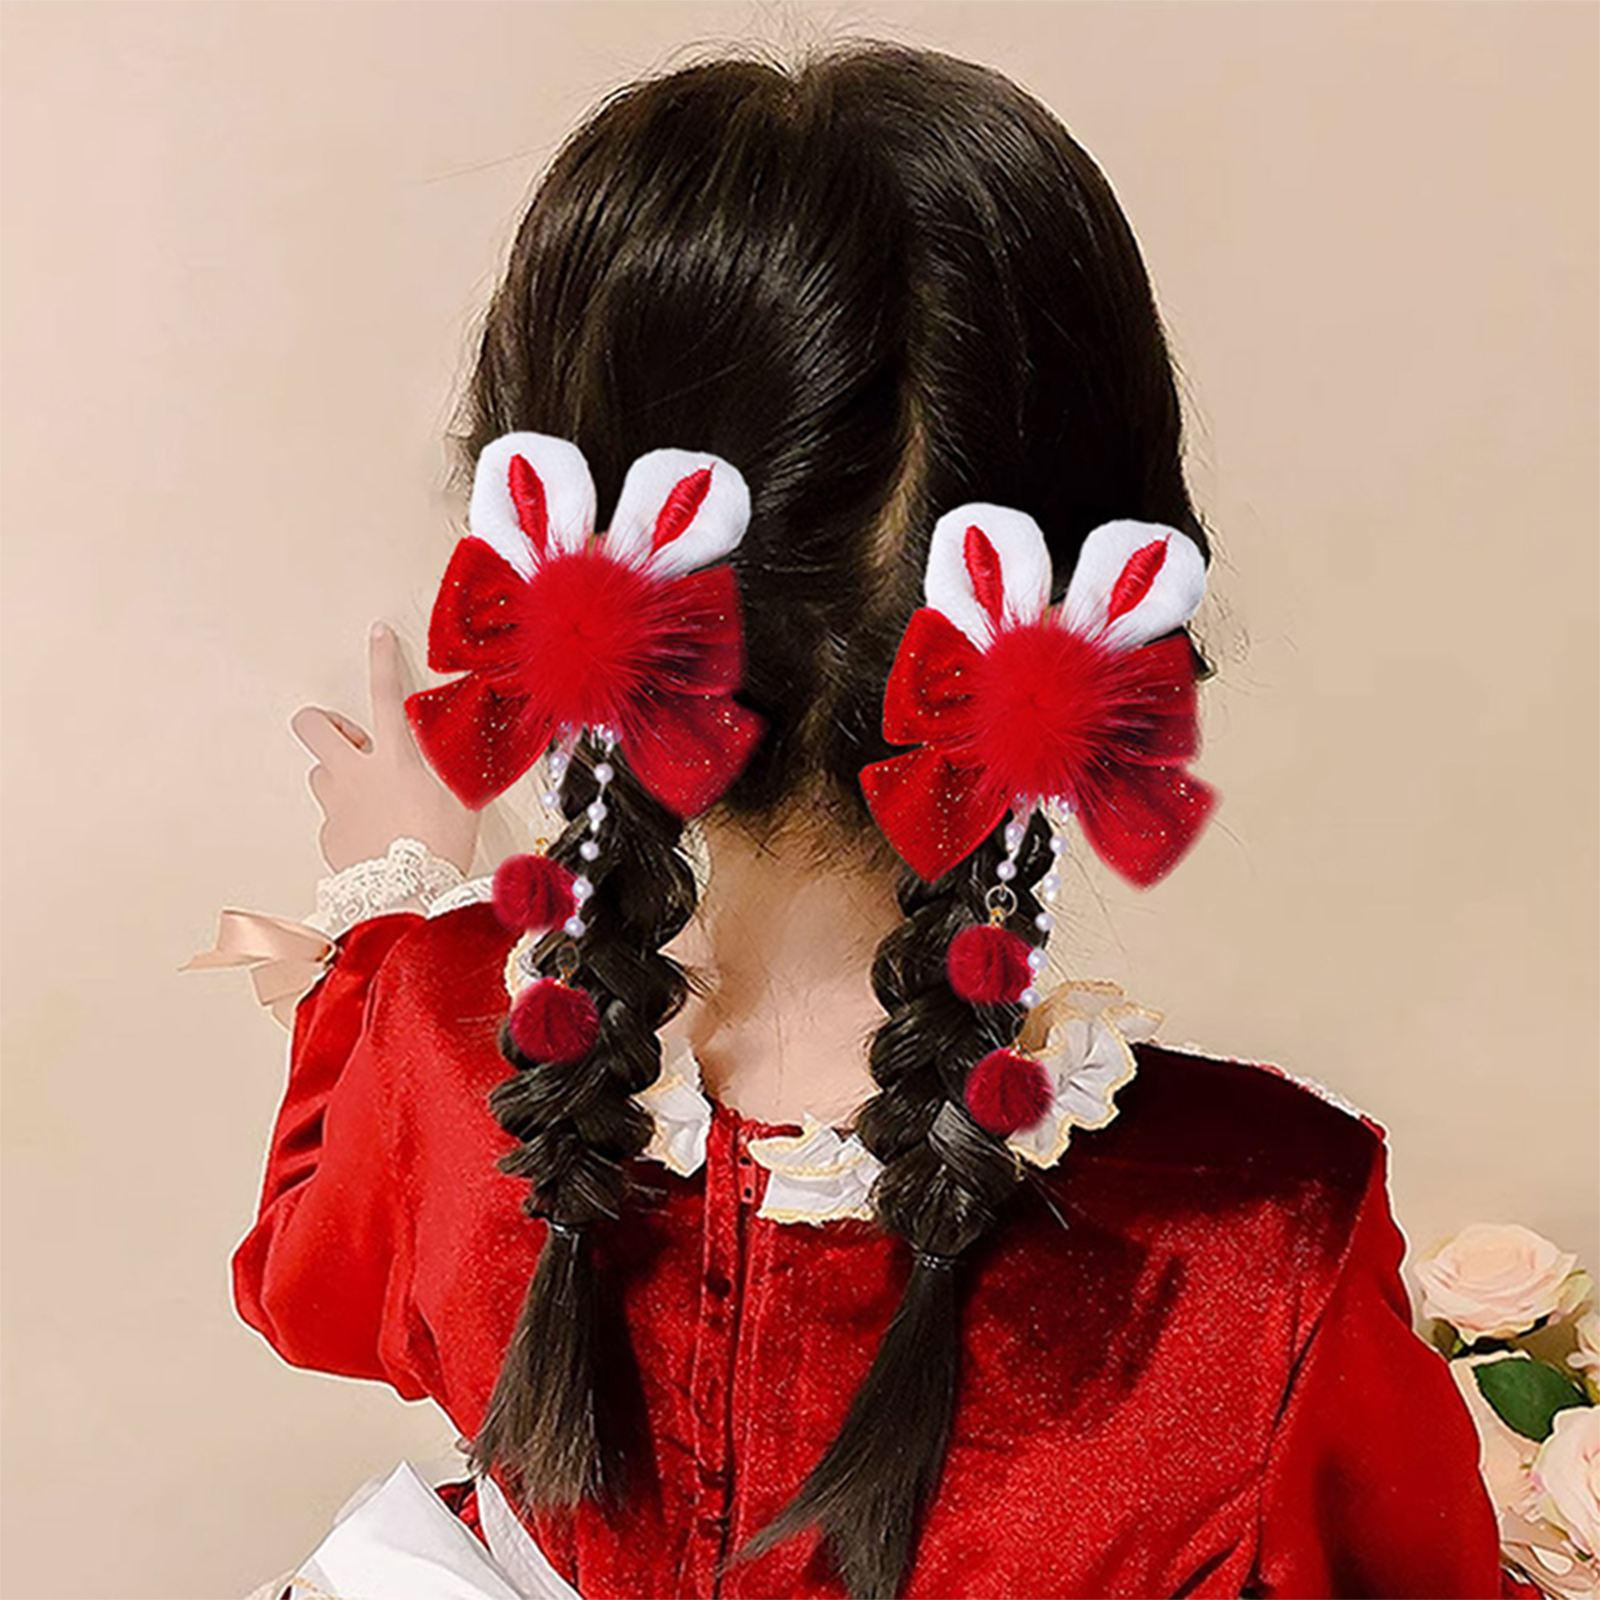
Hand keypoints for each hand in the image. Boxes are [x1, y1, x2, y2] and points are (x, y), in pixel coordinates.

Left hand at [291, 622, 479, 873]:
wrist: (406, 901)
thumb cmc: (437, 853)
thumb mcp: (463, 803)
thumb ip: (456, 771)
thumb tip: (467, 752)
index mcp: (394, 759)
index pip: (384, 694)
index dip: (382, 658)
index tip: (377, 634)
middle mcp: (356, 776)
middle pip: (312, 727)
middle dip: (324, 723)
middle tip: (351, 738)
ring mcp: (336, 806)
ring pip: (320, 772)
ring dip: (340, 774)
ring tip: (371, 794)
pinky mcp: (328, 836)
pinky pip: (333, 816)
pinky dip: (349, 818)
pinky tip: (374, 835)